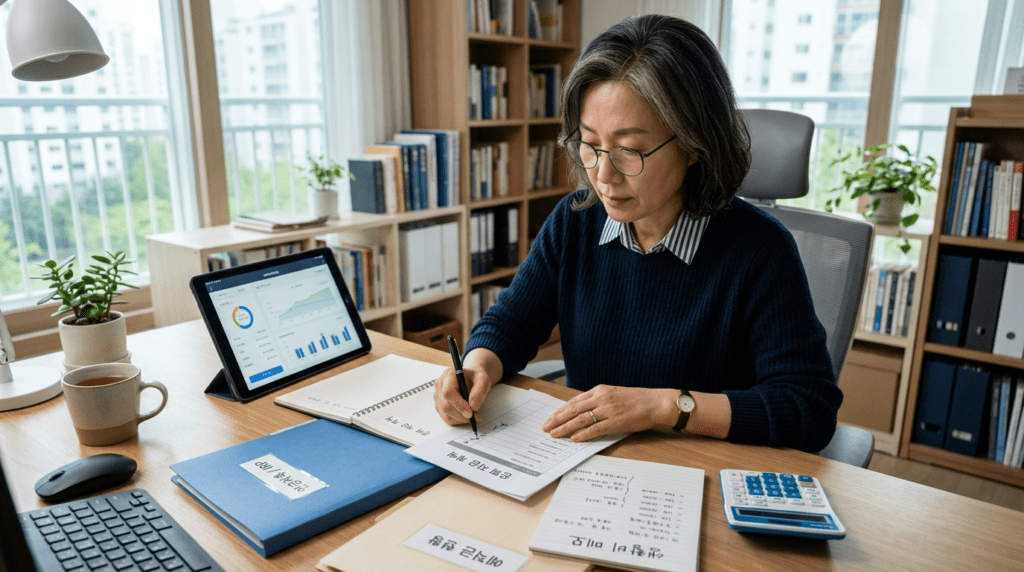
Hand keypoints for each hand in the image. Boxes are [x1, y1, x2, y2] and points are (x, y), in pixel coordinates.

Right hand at [433, 348, 501, 425]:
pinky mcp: (439, 404)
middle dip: (461, 415)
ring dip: (460, 419)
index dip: (459, 405)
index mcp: (449, 375)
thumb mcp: (483, 380)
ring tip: (473, 416)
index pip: (448, 392)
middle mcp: (440, 385)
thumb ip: (480, 390)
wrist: (471, 377)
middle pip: (445, 405)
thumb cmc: (476, 377)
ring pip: (445, 414)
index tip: (471, 413)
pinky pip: (446, 417)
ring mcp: (438, 395)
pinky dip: (458, 420)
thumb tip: (473, 406)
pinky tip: (466, 416)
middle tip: (475, 417)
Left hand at [542, 385, 678, 441]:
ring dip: (565, 428)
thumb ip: (598, 401)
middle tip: (545, 427)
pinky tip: (573, 439)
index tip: (550, 418)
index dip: (560, 410)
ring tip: (554, 434)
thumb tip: (582, 412)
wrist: (655, 402)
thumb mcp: (613, 394)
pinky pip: (595, 429)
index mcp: (599, 390)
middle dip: (557, 419)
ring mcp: (608, 410)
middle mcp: (601, 398)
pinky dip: (582, 434)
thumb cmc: (636, 400)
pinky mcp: (615, 421)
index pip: (574, 401)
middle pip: (573, 410)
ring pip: (580, 419)